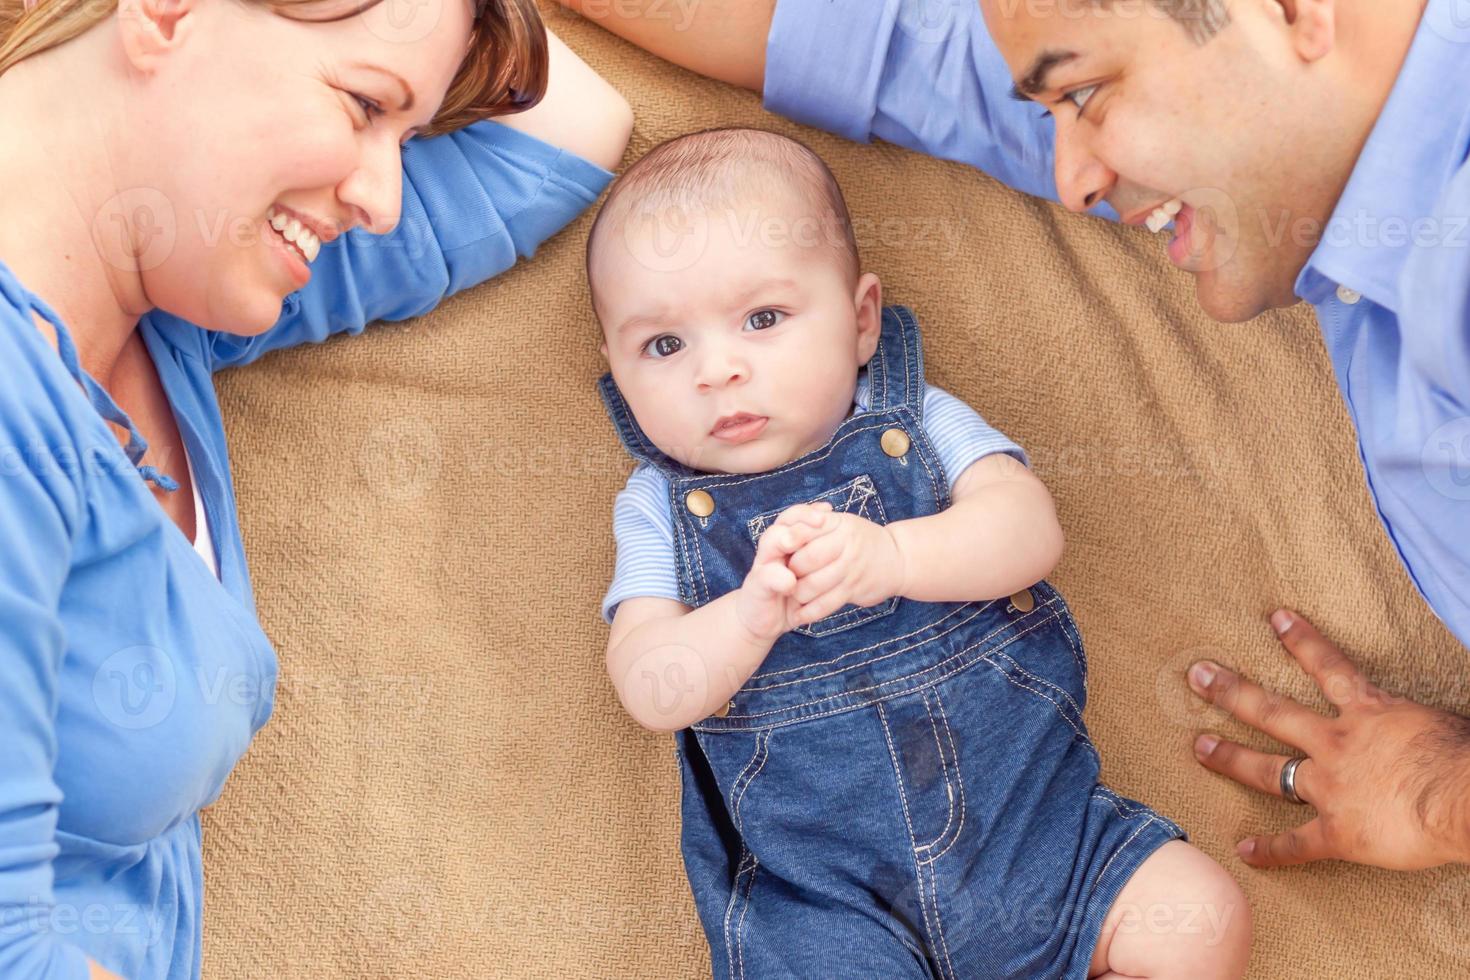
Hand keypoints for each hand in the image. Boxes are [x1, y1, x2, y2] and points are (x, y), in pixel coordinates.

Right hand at [736, 502, 833, 642]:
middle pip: (783, 522)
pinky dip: (778, 578)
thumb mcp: (807, 572)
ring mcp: (763, 566)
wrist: (764, 619)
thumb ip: (815, 549)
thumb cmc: (789, 592)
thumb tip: (829, 517)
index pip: (795, 516)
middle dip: (801, 519)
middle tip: (821, 521)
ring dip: (786, 539)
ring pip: (771, 541)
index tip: (829, 511)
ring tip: (796, 542)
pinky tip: (790, 583)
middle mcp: (772, 549)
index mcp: (784, 542)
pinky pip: (766, 577)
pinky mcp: (757, 586)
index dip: (810, 512)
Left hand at [786, 511, 905, 626]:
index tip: (778, 551)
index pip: (804, 530)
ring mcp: (851, 567)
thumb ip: (815, 525)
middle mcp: (846, 543)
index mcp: (839, 524)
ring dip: (797, 594)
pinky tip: (800, 616)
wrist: (897, 559)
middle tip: (784, 577)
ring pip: (813, 584)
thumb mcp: (842, 524)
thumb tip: (783, 533)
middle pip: (806, 559)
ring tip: (791, 595)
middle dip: (790, 571)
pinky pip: (826, 604)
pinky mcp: (855, 589)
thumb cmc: (860, 540)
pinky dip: (809, 612)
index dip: (787, 541)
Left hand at [1187, 609, 1469, 869]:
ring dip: (1231, 758)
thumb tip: (1421, 729)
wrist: (1466, 798)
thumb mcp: (1435, 721)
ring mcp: (1332, 787)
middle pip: (1273, 712)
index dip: (1302, 641)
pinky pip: (1297, 844)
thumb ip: (1412, 723)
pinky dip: (1271, 850)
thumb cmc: (1467, 756)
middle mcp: (1337, 744)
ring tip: (1199, 746)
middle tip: (1198, 676)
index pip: (1329, 666)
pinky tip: (1245, 850)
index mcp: (1369, 712)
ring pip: (1270, 771)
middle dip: (1231, 692)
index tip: (1275, 617)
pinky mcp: (1339, 832)